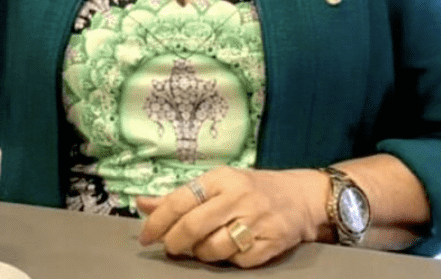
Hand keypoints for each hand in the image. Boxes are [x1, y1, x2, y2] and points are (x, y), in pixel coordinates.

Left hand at [136, 166, 328, 267]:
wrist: (300, 197)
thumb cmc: (249, 189)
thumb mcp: (216, 184)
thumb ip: (179, 197)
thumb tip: (141, 203)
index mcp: (221, 178)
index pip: (180, 200)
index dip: (158, 221)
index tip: (146, 236)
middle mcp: (238, 196)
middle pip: (193, 226)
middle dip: (175, 243)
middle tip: (171, 248)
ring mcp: (256, 220)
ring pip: (213, 248)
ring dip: (200, 254)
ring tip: (201, 248)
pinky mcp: (270, 243)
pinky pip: (237, 261)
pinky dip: (227, 260)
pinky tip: (229, 249)